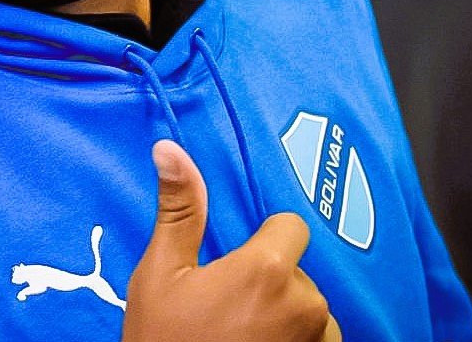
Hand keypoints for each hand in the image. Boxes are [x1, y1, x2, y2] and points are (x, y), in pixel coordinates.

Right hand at [122, 140, 341, 341]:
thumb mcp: (161, 274)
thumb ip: (180, 210)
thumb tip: (170, 148)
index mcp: (269, 270)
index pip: (291, 226)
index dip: (262, 239)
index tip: (234, 263)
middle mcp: (307, 305)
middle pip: (298, 270)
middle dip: (269, 281)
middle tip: (227, 307)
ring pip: (310, 310)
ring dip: (286, 316)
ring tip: (243, 334)